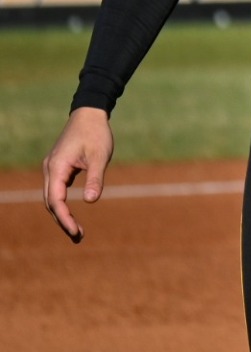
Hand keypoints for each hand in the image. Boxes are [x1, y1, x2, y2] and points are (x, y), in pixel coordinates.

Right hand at [43, 107, 113, 242]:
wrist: (89, 114)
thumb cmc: (96, 134)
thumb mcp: (99, 156)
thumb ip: (95, 178)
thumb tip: (91, 201)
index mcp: (57, 167)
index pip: (56, 200)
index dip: (65, 218)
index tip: (76, 231)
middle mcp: (50, 170)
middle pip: (50, 202)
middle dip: (62, 221)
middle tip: (78, 237)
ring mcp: (53, 168)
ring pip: (51, 197)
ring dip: (61, 214)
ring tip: (76, 231)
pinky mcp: (59, 167)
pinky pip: (57, 190)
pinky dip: (62, 204)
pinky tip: (72, 214)